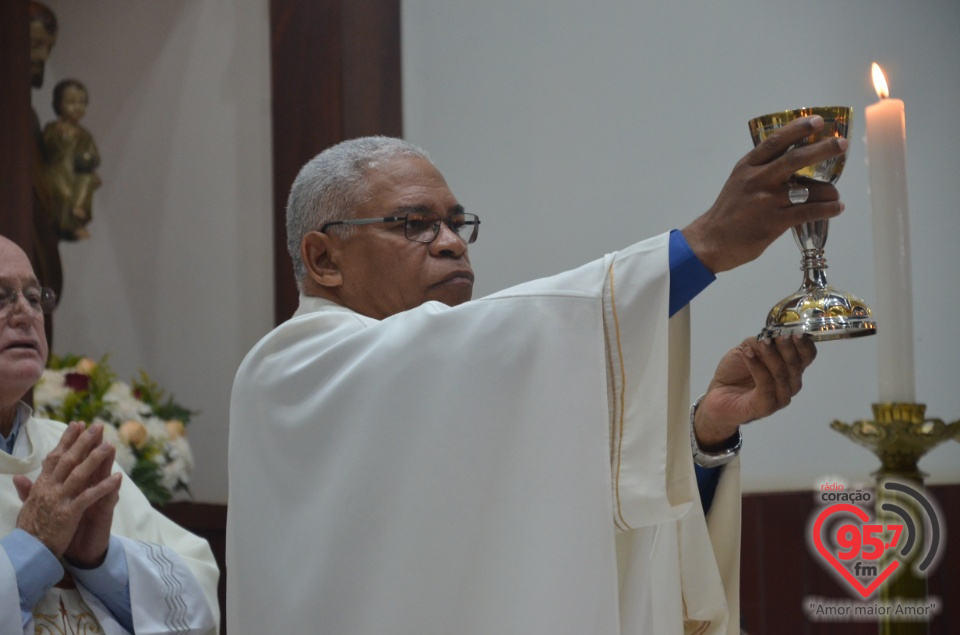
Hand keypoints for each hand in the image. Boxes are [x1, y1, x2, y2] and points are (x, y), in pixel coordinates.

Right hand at [14, 422, 121, 561]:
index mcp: (41, 485)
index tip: (78, 424)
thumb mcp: (26, 507)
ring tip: (110, 445)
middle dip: (83, 441)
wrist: (27, 552)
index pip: (54, 457)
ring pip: (79, 474)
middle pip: (68, 460)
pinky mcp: (69, 514)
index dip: (67, 440)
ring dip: (95, 459)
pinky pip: (89, 497)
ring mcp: (59, 500)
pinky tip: (117, 478)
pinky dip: (103, 487)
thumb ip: (27, 490)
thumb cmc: (29, 529)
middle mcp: (50, 489)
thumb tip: (18, 477)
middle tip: (97, 426)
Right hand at [682, 115, 846, 273]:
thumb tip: (795, 159)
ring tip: (835, 195)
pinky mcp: (774, 222)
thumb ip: (762, 170)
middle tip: (841, 144)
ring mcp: (766, 201)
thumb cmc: (729, 211)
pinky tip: (835, 209)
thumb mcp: (739, 182)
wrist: (712, 241)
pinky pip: (808, 212)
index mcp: (747, 167)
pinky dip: (827, 209)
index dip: (798, 129)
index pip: (775, 142)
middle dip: (822, 149)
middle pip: (795, 159)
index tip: (818, 121)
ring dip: (829, 191)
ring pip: (808, 190)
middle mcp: (757, 180)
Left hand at [693, 335, 816, 448]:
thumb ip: (759, 342)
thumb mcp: (747, 349)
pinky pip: (766, 386)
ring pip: (782, 375)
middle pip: (797, 365)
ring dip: (771, 356)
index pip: (807, 356)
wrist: (717, 396)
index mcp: (791, 369)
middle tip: (779, 335)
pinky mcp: (766, 407)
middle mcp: (790, 384)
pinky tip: (748, 354)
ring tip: (761, 343)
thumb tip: (770, 333)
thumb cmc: (736, 373)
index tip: (795, 329)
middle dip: (788, 347)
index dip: (804, 343)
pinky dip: (757, 368)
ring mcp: (780, 397)